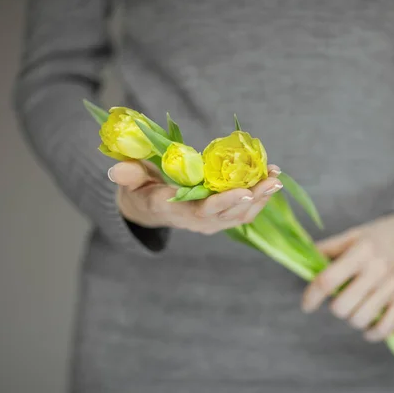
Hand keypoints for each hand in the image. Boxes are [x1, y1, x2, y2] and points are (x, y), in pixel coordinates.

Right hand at [108, 160, 282, 233]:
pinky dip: (260, 196)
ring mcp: (212, 221)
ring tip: (276, 176)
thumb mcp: (130, 183)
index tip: (244, 192)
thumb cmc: (140, 190)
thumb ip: (127, 176)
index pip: (202, 210)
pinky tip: (271, 178)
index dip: (224, 203)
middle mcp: (198, 221)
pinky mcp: (222, 217)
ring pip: (242, 213)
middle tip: (273, 180)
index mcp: (176, 210)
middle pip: (230, 213)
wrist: (149, 208)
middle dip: (253, 197)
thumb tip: (117, 171)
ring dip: (262, 196)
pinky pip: (244, 210)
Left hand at [301, 213, 393, 341]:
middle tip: (338, 299)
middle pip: (342, 306)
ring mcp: (393, 288)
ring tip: (354, 307)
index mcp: (361, 252)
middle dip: (334, 306)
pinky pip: (385, 328)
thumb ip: (330, 248)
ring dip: (351, 317)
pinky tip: (366, 326)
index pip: (327, 281)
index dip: (311, 296)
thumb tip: (305, 262)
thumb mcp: (356, 233)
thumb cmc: (385, 233)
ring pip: (360, 319)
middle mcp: (376, 271)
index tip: (307, 304)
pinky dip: (372, 333)